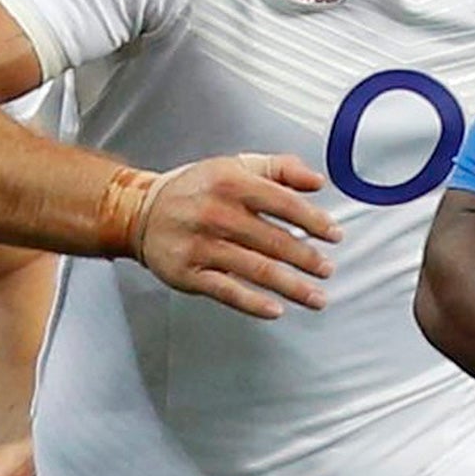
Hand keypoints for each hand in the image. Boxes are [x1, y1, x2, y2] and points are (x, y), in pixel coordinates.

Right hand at [135, 153, 341, 319]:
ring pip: (256, 269)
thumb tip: (318, 182)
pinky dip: (253, 303)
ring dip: (291, 286)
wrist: (140, 211)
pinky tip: (276, 309)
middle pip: (273, 241)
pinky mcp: (188, 273)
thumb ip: (281, 169)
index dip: (313, 221)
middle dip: (306, 259)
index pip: (284, 203)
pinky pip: (226, 291)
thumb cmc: (196, 189)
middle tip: (327, 269)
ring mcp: (201, 246)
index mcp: (232, 183)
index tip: (333, 235)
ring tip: (316, 296)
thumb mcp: (237, 166)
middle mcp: (216, 214)